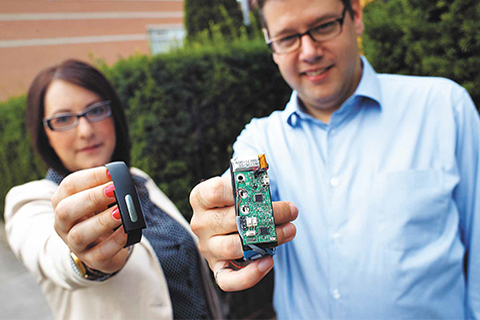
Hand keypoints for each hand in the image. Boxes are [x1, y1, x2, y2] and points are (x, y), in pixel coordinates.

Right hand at [52, 167, 128, 273]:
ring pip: (80, 234)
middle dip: (91, 198)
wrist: (101, 246)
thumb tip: (122, 180)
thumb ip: (106, 188)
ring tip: (121, 212)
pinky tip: (127, 230)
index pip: (69, 186)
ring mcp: (75, 244)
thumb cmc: (99, 215)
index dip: (90, 177)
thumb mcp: (99, 200)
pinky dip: (115, 241)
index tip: (111, 173)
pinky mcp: (91, 260)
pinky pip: (100, 253)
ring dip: (102, 221)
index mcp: (63, 202)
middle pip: (66, 210)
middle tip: (114, 190)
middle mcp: (63, 224)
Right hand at [190, 175, 297, 291]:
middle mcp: (201, 223)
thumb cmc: (235, 200)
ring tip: (289, 230)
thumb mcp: (237, 186)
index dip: (239, 190)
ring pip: (232, 247)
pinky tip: (268, 262)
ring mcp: (208, 247)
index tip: (262, 190)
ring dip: (267, 239)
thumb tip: (266, 176)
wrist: (226, 220)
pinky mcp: (217, 267)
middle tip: (291, 211)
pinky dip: (249, 275)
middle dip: (267, 215)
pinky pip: (228, 280)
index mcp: (201, 198)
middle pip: (231, 220)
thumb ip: (249, 181)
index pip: (215, 191)